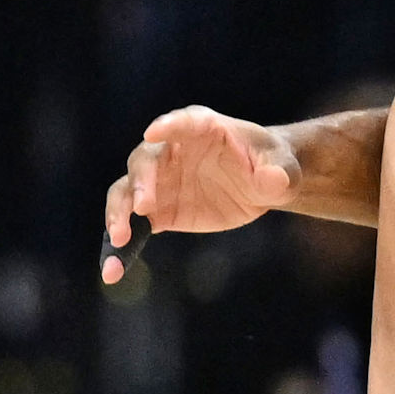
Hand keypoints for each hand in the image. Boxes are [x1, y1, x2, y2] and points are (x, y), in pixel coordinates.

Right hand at [107, 106, 296, 253]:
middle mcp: (171, 150)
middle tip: (143, 206)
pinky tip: (113, 270)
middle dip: (141, 181)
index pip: (182, 123)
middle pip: (145, 160)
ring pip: (127, 192)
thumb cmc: (271, 164)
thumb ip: (277, 174)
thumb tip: (274, 180)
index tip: (153, 132)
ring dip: (118, 213)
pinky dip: (121, 246)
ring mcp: (159, 181)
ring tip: (119, 238)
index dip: (168, 127)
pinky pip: (133, 226)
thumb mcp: (282, 168)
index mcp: (202, 128)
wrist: (261, 185)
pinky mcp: (158, 211)